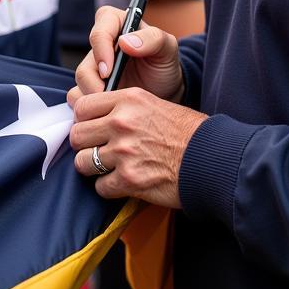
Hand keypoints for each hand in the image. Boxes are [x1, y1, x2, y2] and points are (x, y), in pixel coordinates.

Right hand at [69, 4, 183, 103]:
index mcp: (115, 24)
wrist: (165, 92)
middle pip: (85, 64)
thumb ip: (152, 39)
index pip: (99, 32)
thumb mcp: (167, 48)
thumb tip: (124, 42)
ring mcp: (93, 68)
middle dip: (95, 83)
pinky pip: (78, 98)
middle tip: (111, 95)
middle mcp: (100, 46)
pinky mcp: (90, 88)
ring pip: (80, 84)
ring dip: (94, 98)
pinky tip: (107, 111)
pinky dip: (89, 108)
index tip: (108, 71)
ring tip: (114, 105)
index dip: (100, 50)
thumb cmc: (164, 64)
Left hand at [70, 86, 206, 207]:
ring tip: (110, 168)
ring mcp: (123, 151)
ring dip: (94, 168)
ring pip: (83, 162)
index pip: (82, 106)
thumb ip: (122, 107)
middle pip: (77, 135)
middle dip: (85, 145)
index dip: (84, 119)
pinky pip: (100, 187)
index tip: (92, 127)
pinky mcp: (129, 179)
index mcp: (128, 99)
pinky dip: (109, 188)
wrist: (210, 158)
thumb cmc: (186, 132)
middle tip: (98, 150)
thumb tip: (94, 116)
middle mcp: (121, 122)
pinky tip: (123, 182)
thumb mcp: (153, 103)